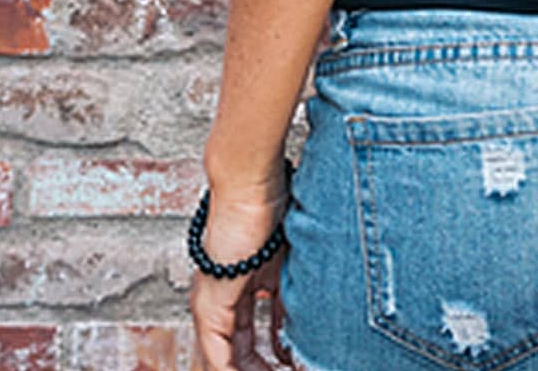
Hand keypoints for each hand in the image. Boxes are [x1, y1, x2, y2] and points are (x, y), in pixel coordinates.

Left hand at [189, 166, 294, 370]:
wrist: (251, 185)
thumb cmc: (273, 202)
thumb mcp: (293, 250)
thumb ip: (300, 278)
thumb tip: (328, 297)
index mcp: (243, 282)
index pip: (255, 328)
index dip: (275, 348)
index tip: (293, 360)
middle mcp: (222, 296)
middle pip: (238, 347)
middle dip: (261, 365)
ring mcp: (212, 301)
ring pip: (225, 356)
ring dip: (251, 370)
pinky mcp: (209, 305)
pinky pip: (218, 354)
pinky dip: (233, 370)